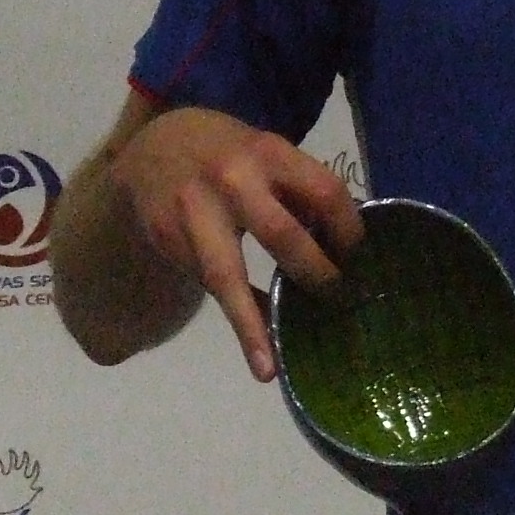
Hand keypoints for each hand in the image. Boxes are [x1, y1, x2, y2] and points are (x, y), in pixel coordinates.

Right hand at [109, 107, 363, 382]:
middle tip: (336, 300)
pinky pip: (207, 285)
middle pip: (280, 235)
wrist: (154, 147)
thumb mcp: (267, 155)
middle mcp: (231, 179)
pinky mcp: (167, 238)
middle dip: (314, 274)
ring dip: (249, 324)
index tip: (359, 258)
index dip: (348, 230)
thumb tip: (343, 249)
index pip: (324, 193)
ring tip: (267, 366)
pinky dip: (235, 313)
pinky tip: (255, 338)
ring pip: (225, 274)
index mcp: (269, 153)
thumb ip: (299, 192)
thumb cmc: (230, 157)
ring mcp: (193, 211)